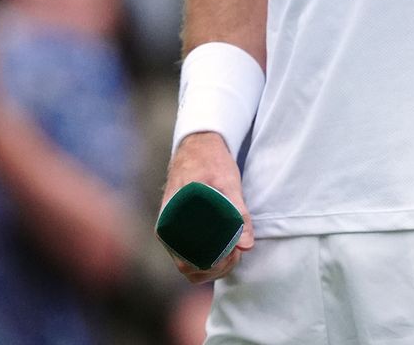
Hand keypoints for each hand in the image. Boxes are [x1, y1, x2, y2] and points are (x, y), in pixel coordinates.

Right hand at [160, 132, 253, 283]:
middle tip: (237, 252)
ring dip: (212, 264)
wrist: (199, 145)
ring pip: (190, 263)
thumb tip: (246, 245)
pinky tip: (225, 246)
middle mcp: (167, 229)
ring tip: (233, 250)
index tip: (234, 254)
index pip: (188, 262)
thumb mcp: (228, 183)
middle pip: (188, 267)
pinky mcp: (179, 229)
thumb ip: (238, 213)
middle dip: (215, 267)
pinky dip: (207, 256)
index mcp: (172, 220)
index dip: (213, 265)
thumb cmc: (210, 160)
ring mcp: (172, 230)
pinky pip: (190, 253)